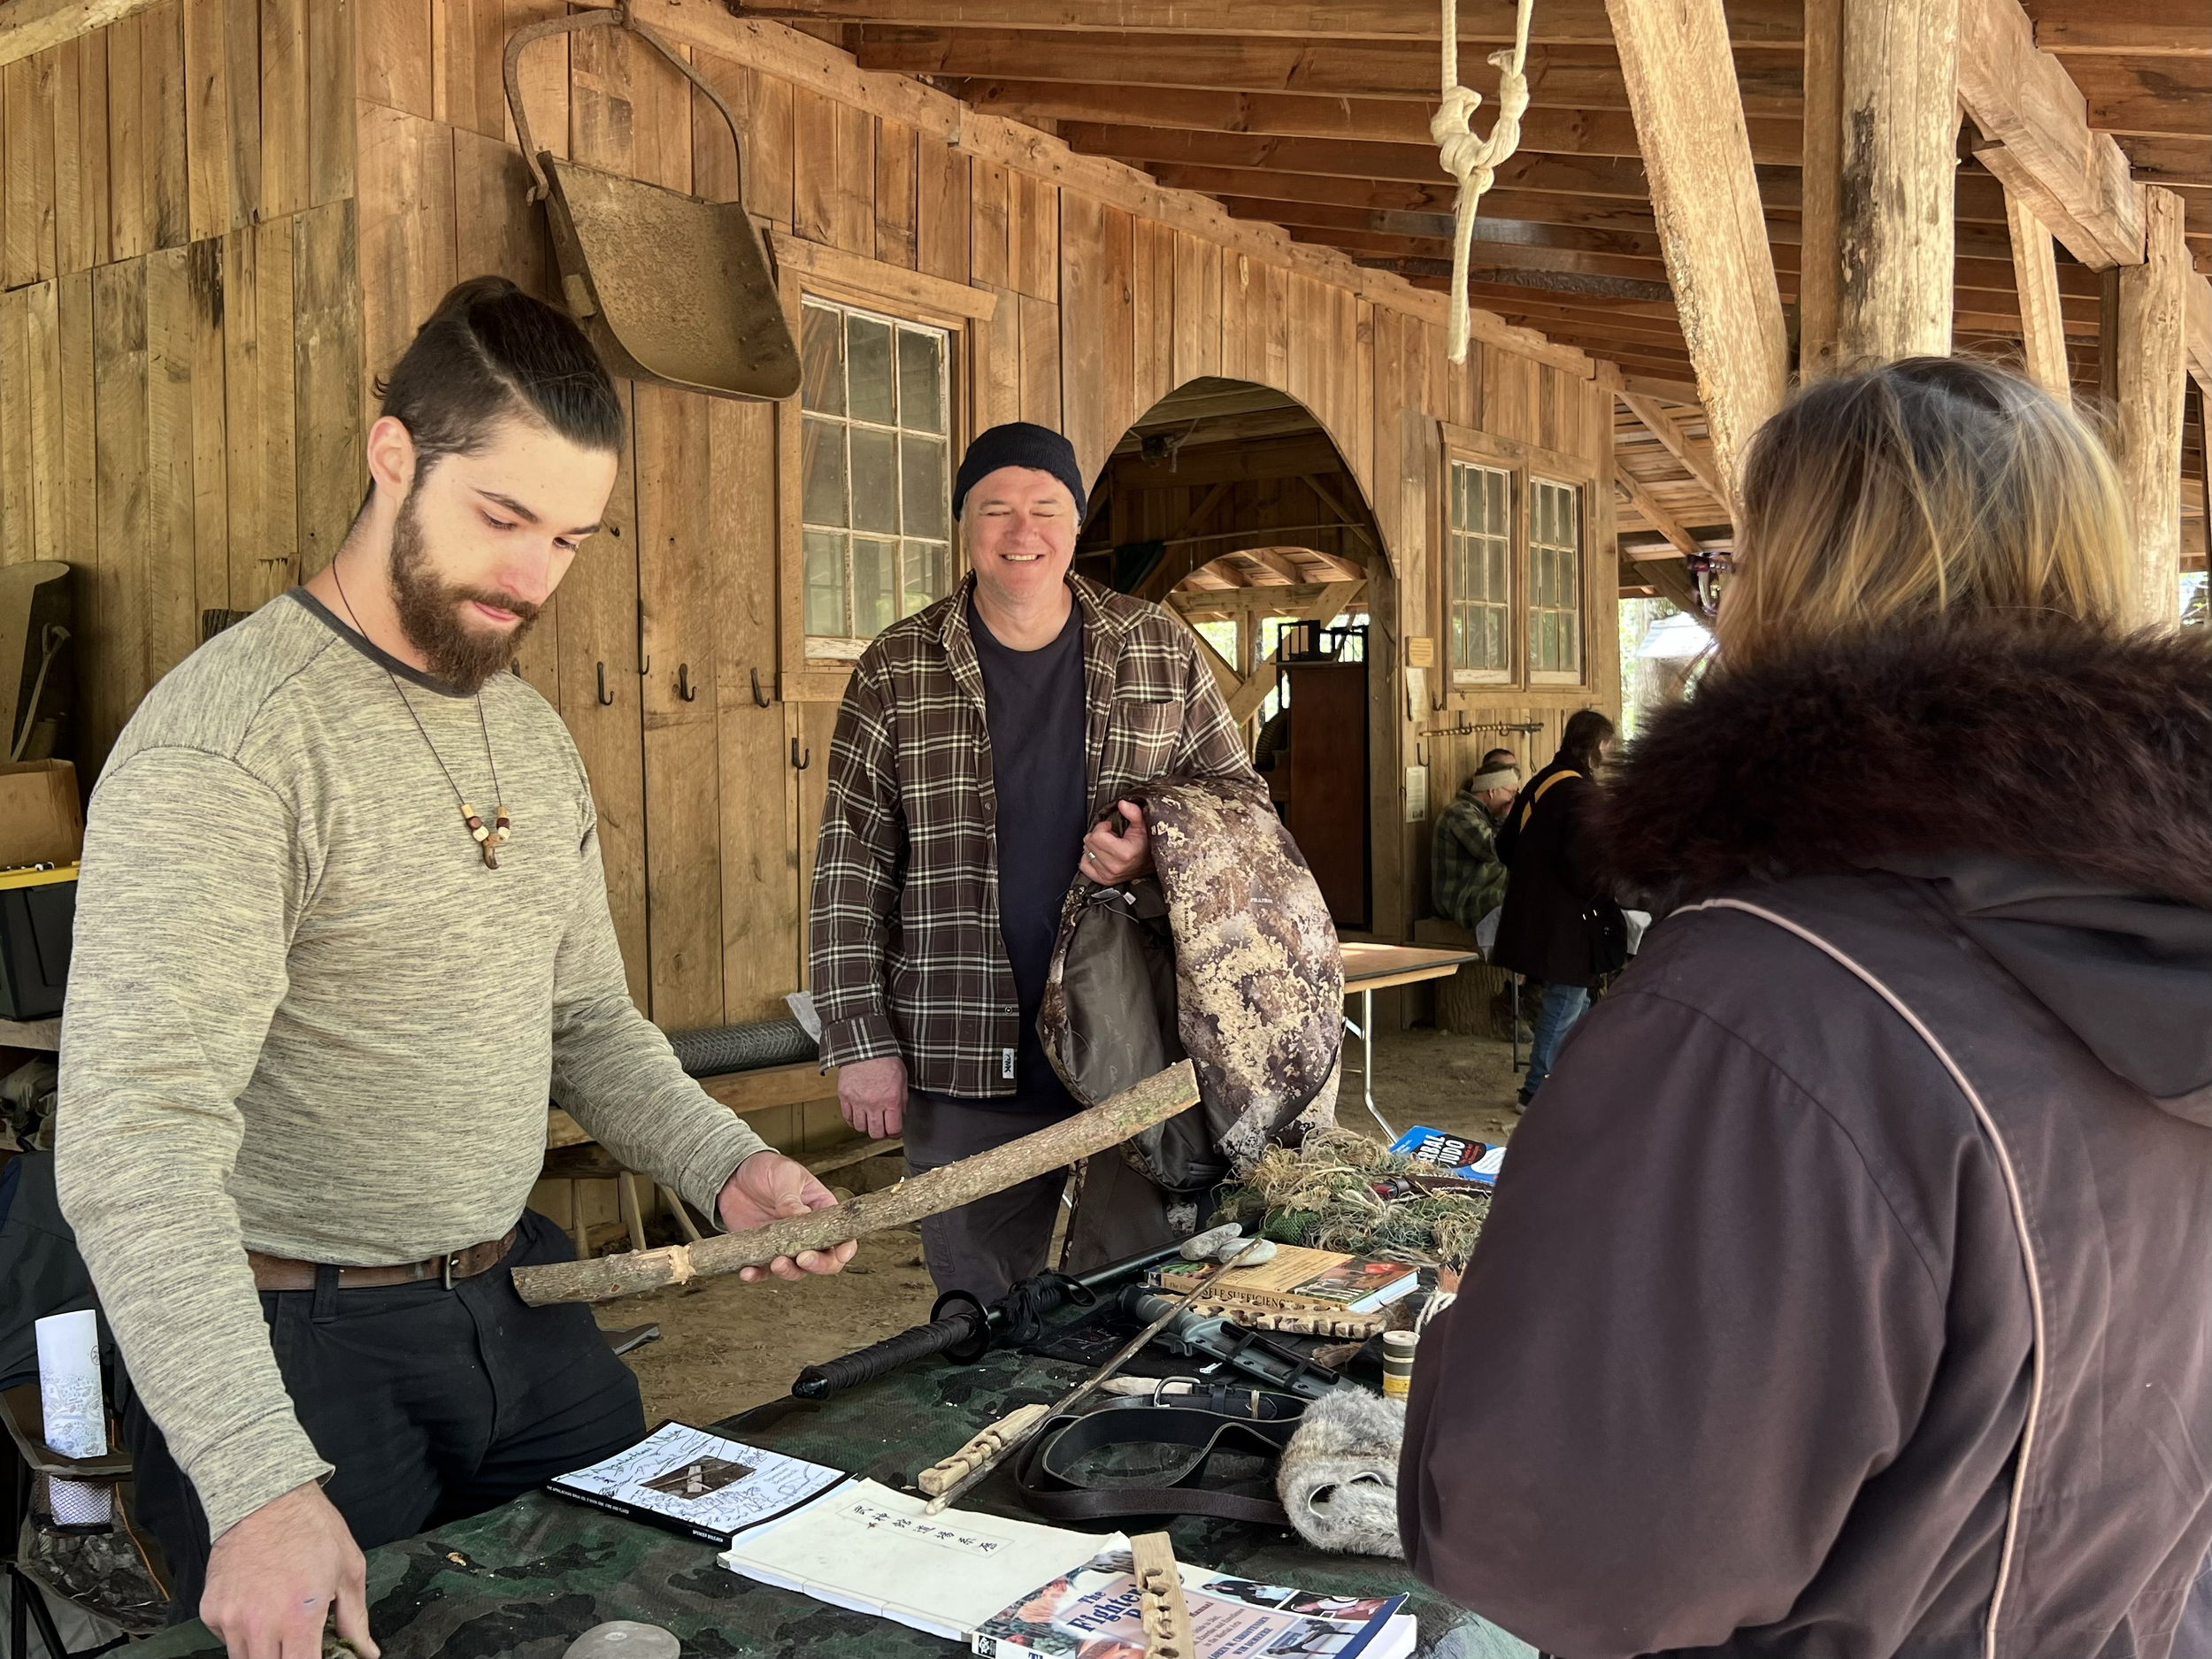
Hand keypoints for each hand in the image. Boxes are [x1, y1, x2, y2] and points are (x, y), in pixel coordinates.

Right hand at [201, 1481, 374, 1658]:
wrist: (266, 1498)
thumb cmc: (311, 1528)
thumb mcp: (348, 1570)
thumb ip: (355, 1618)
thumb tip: (366, 1652)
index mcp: (299, 1617)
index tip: (319, 1655)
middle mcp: (260, 1624)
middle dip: (288, 1657)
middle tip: (300, 1639)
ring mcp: (231, 1620)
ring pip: (244, 1658)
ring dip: (264, 1650)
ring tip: (280, 1621)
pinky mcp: (211, 1611)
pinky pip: (226, 1638)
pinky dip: (242, 1632)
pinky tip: (257, 1607)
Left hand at [717, 1149, 859, 1281]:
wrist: (735, 1175)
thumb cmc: (768, 1169)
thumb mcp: (784, 1175)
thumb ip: (792, 1197)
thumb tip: (801, 1215)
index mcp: (821, 1212)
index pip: (842, 1236)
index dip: (845, 1249)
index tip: (840, 1254)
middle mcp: (807, 1233)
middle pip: (824, 1260)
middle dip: (818, 1265)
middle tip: (803, 1258)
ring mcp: (785, 1245)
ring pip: (796, 1270)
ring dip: (789, 1272)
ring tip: (777, 1262)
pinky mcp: (762, 1251)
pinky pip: (762, 1270)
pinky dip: (757, 1275)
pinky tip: (748, 1271)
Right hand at [838, 1053, 906, 1140]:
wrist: (865, 1046)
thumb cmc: (885, 1059)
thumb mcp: (902, 1079)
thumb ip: (902, 1100)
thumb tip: (900, 1116)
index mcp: (891, 1100)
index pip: (893, 1129)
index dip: (896, 1133)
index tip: (895, 1131)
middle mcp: (874, 1104)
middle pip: (876, 1133)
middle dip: (881, 1133)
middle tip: (883, 1127)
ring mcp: (857, 1102)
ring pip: (861, 1128)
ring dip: (867, 1126)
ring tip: (870, 1120)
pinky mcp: (844, 1097)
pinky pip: (848, 1118)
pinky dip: (853, 1120)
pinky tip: (859, 1116)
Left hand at [1081, 799, 1150, 883]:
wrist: (1151, 864)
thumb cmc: (1147, 845)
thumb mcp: (1143, 826)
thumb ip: (1134, 813)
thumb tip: (1123, 804)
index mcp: (1124, 853)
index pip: (1097, 836)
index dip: (1102, 827)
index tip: (1111, 827)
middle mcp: (1114, 866)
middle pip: (1089, 843)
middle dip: (1098, 835)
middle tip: (1110, 836)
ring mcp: (1108, 875)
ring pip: (1086, 852)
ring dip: (1095, 846)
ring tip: (1108, 845)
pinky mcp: (1103, 879)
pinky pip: (1084, 865)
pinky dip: (1089, 858)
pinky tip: (1099, 854)